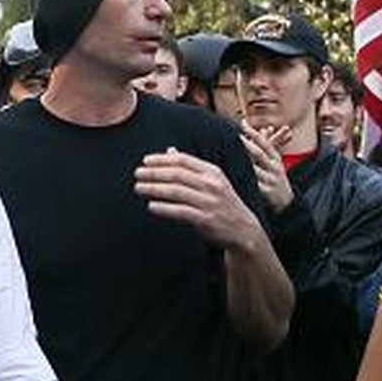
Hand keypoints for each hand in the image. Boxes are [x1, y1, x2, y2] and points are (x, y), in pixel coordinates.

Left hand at [134, 147, 265, 251]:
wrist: (244, 229)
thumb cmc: (223, 203)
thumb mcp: (213, 181)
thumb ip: (191, 167)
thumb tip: (170, 151)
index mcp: (212, 172)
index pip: (184, 161)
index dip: (163, 159)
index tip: (145, 161)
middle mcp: (212, 185)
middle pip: (177, 174)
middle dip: (154, 173)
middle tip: (137, 173)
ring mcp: (209, 202)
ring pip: (177, 192)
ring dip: (155, 189)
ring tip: (138, 188)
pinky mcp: (206, 219)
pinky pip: (181, 211)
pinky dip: (165, 208)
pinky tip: (151, 206)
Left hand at [241, 121, 293, 213]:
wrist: (287, 202)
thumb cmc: (275, 178)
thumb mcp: (275, 162)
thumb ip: (269, 146)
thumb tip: (265, 128)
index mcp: (275, 158)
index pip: (265, 142)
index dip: (253, 132)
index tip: (242, 122)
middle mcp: (274, 167)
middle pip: (259, 154)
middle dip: (247, 144)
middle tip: (233, 136)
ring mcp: (271, 180)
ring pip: (255, 170)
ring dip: (244, 163)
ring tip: (230, 155)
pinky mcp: (267, 192)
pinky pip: (254, 186)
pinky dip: (245, 181)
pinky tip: (234, 178)